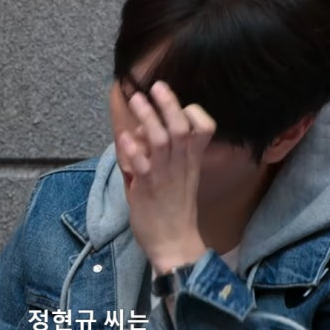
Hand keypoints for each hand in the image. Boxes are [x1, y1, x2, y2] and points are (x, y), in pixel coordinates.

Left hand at [117, 81, 215, 274]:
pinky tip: (125, 137)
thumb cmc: (173, 209)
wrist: (174, 244)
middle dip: (169, 104)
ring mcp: (164, 175)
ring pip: (160, 140)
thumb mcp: (179, 177)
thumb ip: (162, 152)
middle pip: (180, 127)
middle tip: (157, 86)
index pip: (204, 129)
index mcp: (191, 161)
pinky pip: (142, 165)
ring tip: (137, 100)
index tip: (181, 103)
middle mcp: (180, 164)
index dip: (194, 112)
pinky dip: (133, 149)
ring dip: (147, 117)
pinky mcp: (147, 188)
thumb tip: (140, 129)